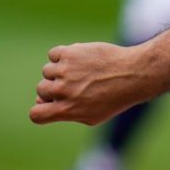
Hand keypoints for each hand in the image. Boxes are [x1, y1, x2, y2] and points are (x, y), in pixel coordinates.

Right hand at [30, 42, 166, 125]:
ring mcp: (65, 71)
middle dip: (54, 89)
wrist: (134, 74)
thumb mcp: (93, 116)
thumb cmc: (115, 98)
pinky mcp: (69, 53)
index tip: (51, 105)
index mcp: (68, 110)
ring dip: (60, 71)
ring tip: (82, 73)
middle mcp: (63, 91)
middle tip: (77, 86)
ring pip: (47, 71)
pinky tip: (79, 60)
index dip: (40, 110)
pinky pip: (53, 55)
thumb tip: (41, 100)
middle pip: (40, 90)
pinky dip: (63, 57)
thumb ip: (67, 112)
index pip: (35, 114)